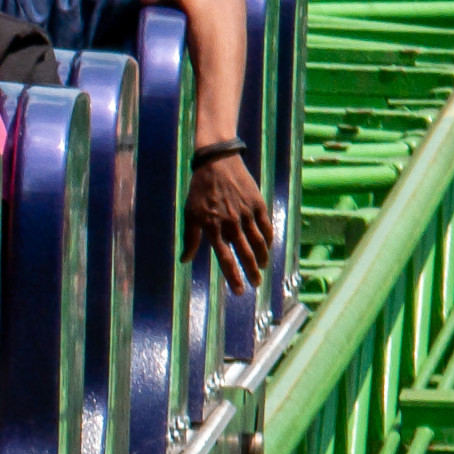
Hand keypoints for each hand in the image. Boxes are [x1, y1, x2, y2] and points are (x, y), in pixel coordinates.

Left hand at [188, 152, 274, 287]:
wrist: (217, 163)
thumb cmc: (200, 191)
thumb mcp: (190, 214)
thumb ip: (191, 239)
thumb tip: (185, 260)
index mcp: (213, 228)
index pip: (225, 259)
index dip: (233, 276)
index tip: (240, 290)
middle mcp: (231, 223)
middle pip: (244, 254)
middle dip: (251, 272)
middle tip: (256, 284)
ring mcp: (246, 213)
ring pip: (258, 242)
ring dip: (261, 257)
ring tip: (262, 268)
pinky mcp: (257, 203)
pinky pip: (266, 226)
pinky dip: (268, 238)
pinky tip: (268, 247)